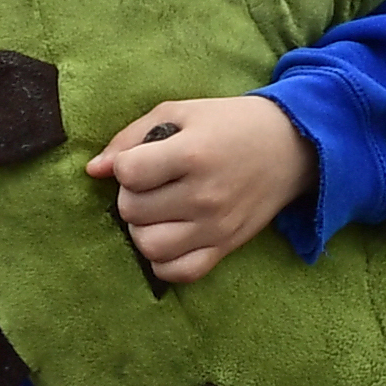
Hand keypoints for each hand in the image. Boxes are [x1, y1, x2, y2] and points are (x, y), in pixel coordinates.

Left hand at [89, 94, 313, 284]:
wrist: (293, 146)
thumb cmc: (231, 124)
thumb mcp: (181, 113)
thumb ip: (130, 137)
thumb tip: (93, 170)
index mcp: (193, 154)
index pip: (129, 173)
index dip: (125, 166)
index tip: (141, 160)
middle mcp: (204, 195)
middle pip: (133, 211)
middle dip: (131, 196)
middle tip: (150, 185)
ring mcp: (216, 226)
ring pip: (149, 247)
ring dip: (142, 229)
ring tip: (157, 211)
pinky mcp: (226, 247)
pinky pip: (179, 273)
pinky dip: (163, 261)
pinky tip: (169, 236)